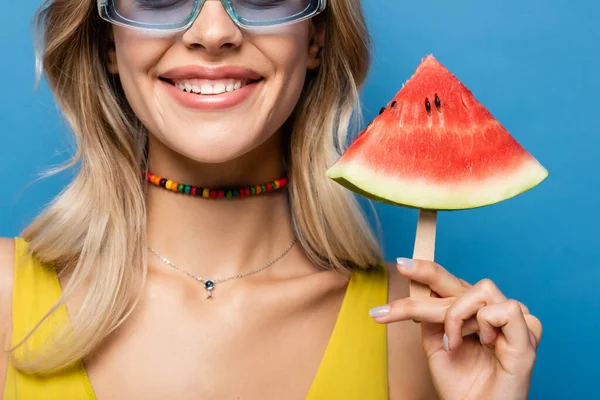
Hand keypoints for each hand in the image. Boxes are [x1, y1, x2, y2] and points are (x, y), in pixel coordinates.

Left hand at [371, 259, 541, 399]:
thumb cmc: (460, 385)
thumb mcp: (435, 344)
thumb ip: (430, 316)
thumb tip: (421, 288)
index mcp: (473, 314)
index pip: (449, 284)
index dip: (426, 272)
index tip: (401, 265)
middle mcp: (493, 312)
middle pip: (458, 282)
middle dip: (426, 275)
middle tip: (401, 271)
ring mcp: (512, 321)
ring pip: (479, 289)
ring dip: (456, 314)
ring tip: (453, 342)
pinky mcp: (527, 334)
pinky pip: (504, 308)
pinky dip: (485, 323)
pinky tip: (484, 341)